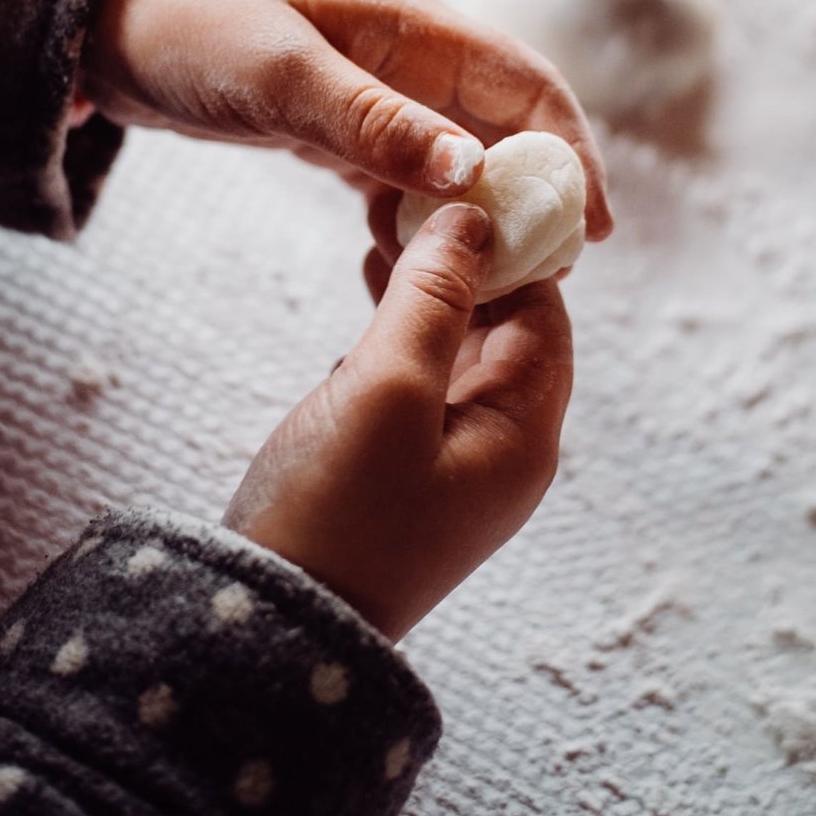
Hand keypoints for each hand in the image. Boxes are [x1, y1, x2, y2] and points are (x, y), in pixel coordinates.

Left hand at [84, 0, 611, 236]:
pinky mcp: (336, 130)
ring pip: (455, 161)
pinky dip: (417, 222)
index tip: (592, 228)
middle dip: (535, 196)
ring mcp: (373, 95)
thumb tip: (472, 172)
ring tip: (493, 285)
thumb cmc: (191, 25)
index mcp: (412, 27)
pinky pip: (401, 180)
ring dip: (479, 217)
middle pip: (503, 129)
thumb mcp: (280, 74)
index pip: (526, 86)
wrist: (102, 18)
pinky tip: (413, 267)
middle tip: (548, 276)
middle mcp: (407, 59)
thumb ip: (372, 122)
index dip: (571, 152)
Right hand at [223, 202, 572, 640]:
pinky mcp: (404, 469)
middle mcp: (501, 449)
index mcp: (523, 434)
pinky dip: (400, 327)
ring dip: (428, 288)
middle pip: (507, 328)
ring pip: (458, 348)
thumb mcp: (386, 388)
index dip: (514, 246)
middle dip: (465, 259)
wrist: (270, 631)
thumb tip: (474, 218)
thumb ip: (434, 298)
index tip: (467, 184)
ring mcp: (452, 463)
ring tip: (381, 228)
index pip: (545, 313)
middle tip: (413, 198)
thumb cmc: (335, 512)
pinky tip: (366, 291)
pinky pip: (421, 378)